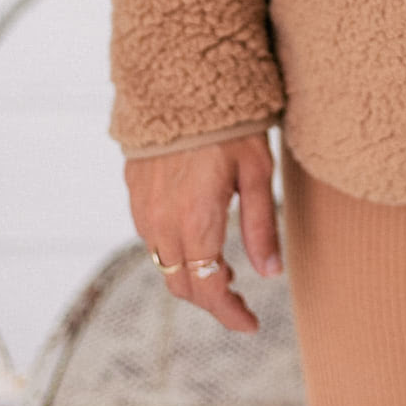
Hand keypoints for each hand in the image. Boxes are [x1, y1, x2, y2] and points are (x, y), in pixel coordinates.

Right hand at [125, 133, 281, 333]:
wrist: (182, 79)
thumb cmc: (230, 122)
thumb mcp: (258, 171)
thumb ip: (261, 226)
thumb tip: (271, 274)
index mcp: (196, 219)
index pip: (208, 288)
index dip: (229, 314)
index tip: (250, 325)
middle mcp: (162, 221)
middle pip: (181, 284)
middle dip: (211, 300)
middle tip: (241, 300)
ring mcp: (143, 208)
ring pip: (163, 265)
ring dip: (191, 277)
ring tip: (224, 271)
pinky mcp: (134, 193)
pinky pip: (151, 239)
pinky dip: (174, 253)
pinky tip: (197, 240)